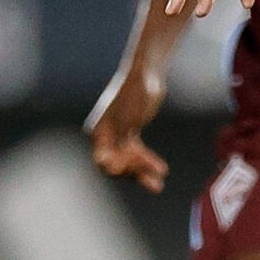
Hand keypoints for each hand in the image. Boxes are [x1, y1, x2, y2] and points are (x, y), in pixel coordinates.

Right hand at [84, 64, 170, 191]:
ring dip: (142, 173)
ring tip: (158, 185)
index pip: (104, 161)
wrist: (147, 74)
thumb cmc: (134, 92)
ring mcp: (117, 135)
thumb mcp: (128, 119)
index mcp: (98, 131)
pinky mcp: (130, 134)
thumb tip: (105, 163)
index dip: (118, 170)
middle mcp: (104, 135)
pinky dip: (146, 163)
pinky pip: (135, 154)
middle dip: (134, 174)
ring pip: (127, 161)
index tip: (135, 172)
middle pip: (116, 164)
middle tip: (154, 183)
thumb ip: (117, 141)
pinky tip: (161, 171)